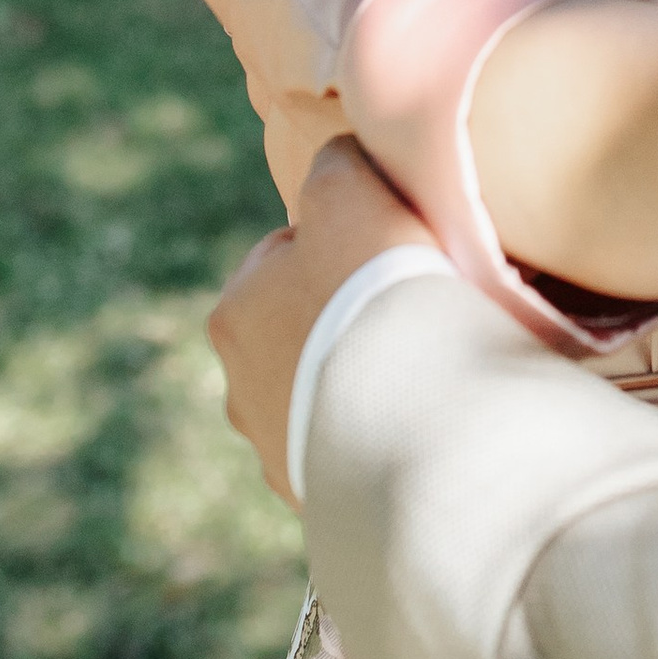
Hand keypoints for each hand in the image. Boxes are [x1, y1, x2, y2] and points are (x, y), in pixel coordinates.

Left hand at [209, 136, 432, 504]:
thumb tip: (338, 158)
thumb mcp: (350, 188)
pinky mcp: (320, 500)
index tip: (392, 250)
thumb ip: (335, 165)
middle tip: (410, 307)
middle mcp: (238, 388)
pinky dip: (380, 430)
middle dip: (345, 318)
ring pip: (325, 392)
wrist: (410, 413)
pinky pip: (354, 447)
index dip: (345, 243)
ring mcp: (277, 452)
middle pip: (302, 328)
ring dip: (361, 378)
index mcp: (233, 310)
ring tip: (424, 365)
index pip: (288, 254)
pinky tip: (421, 415)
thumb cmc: (375, 288)